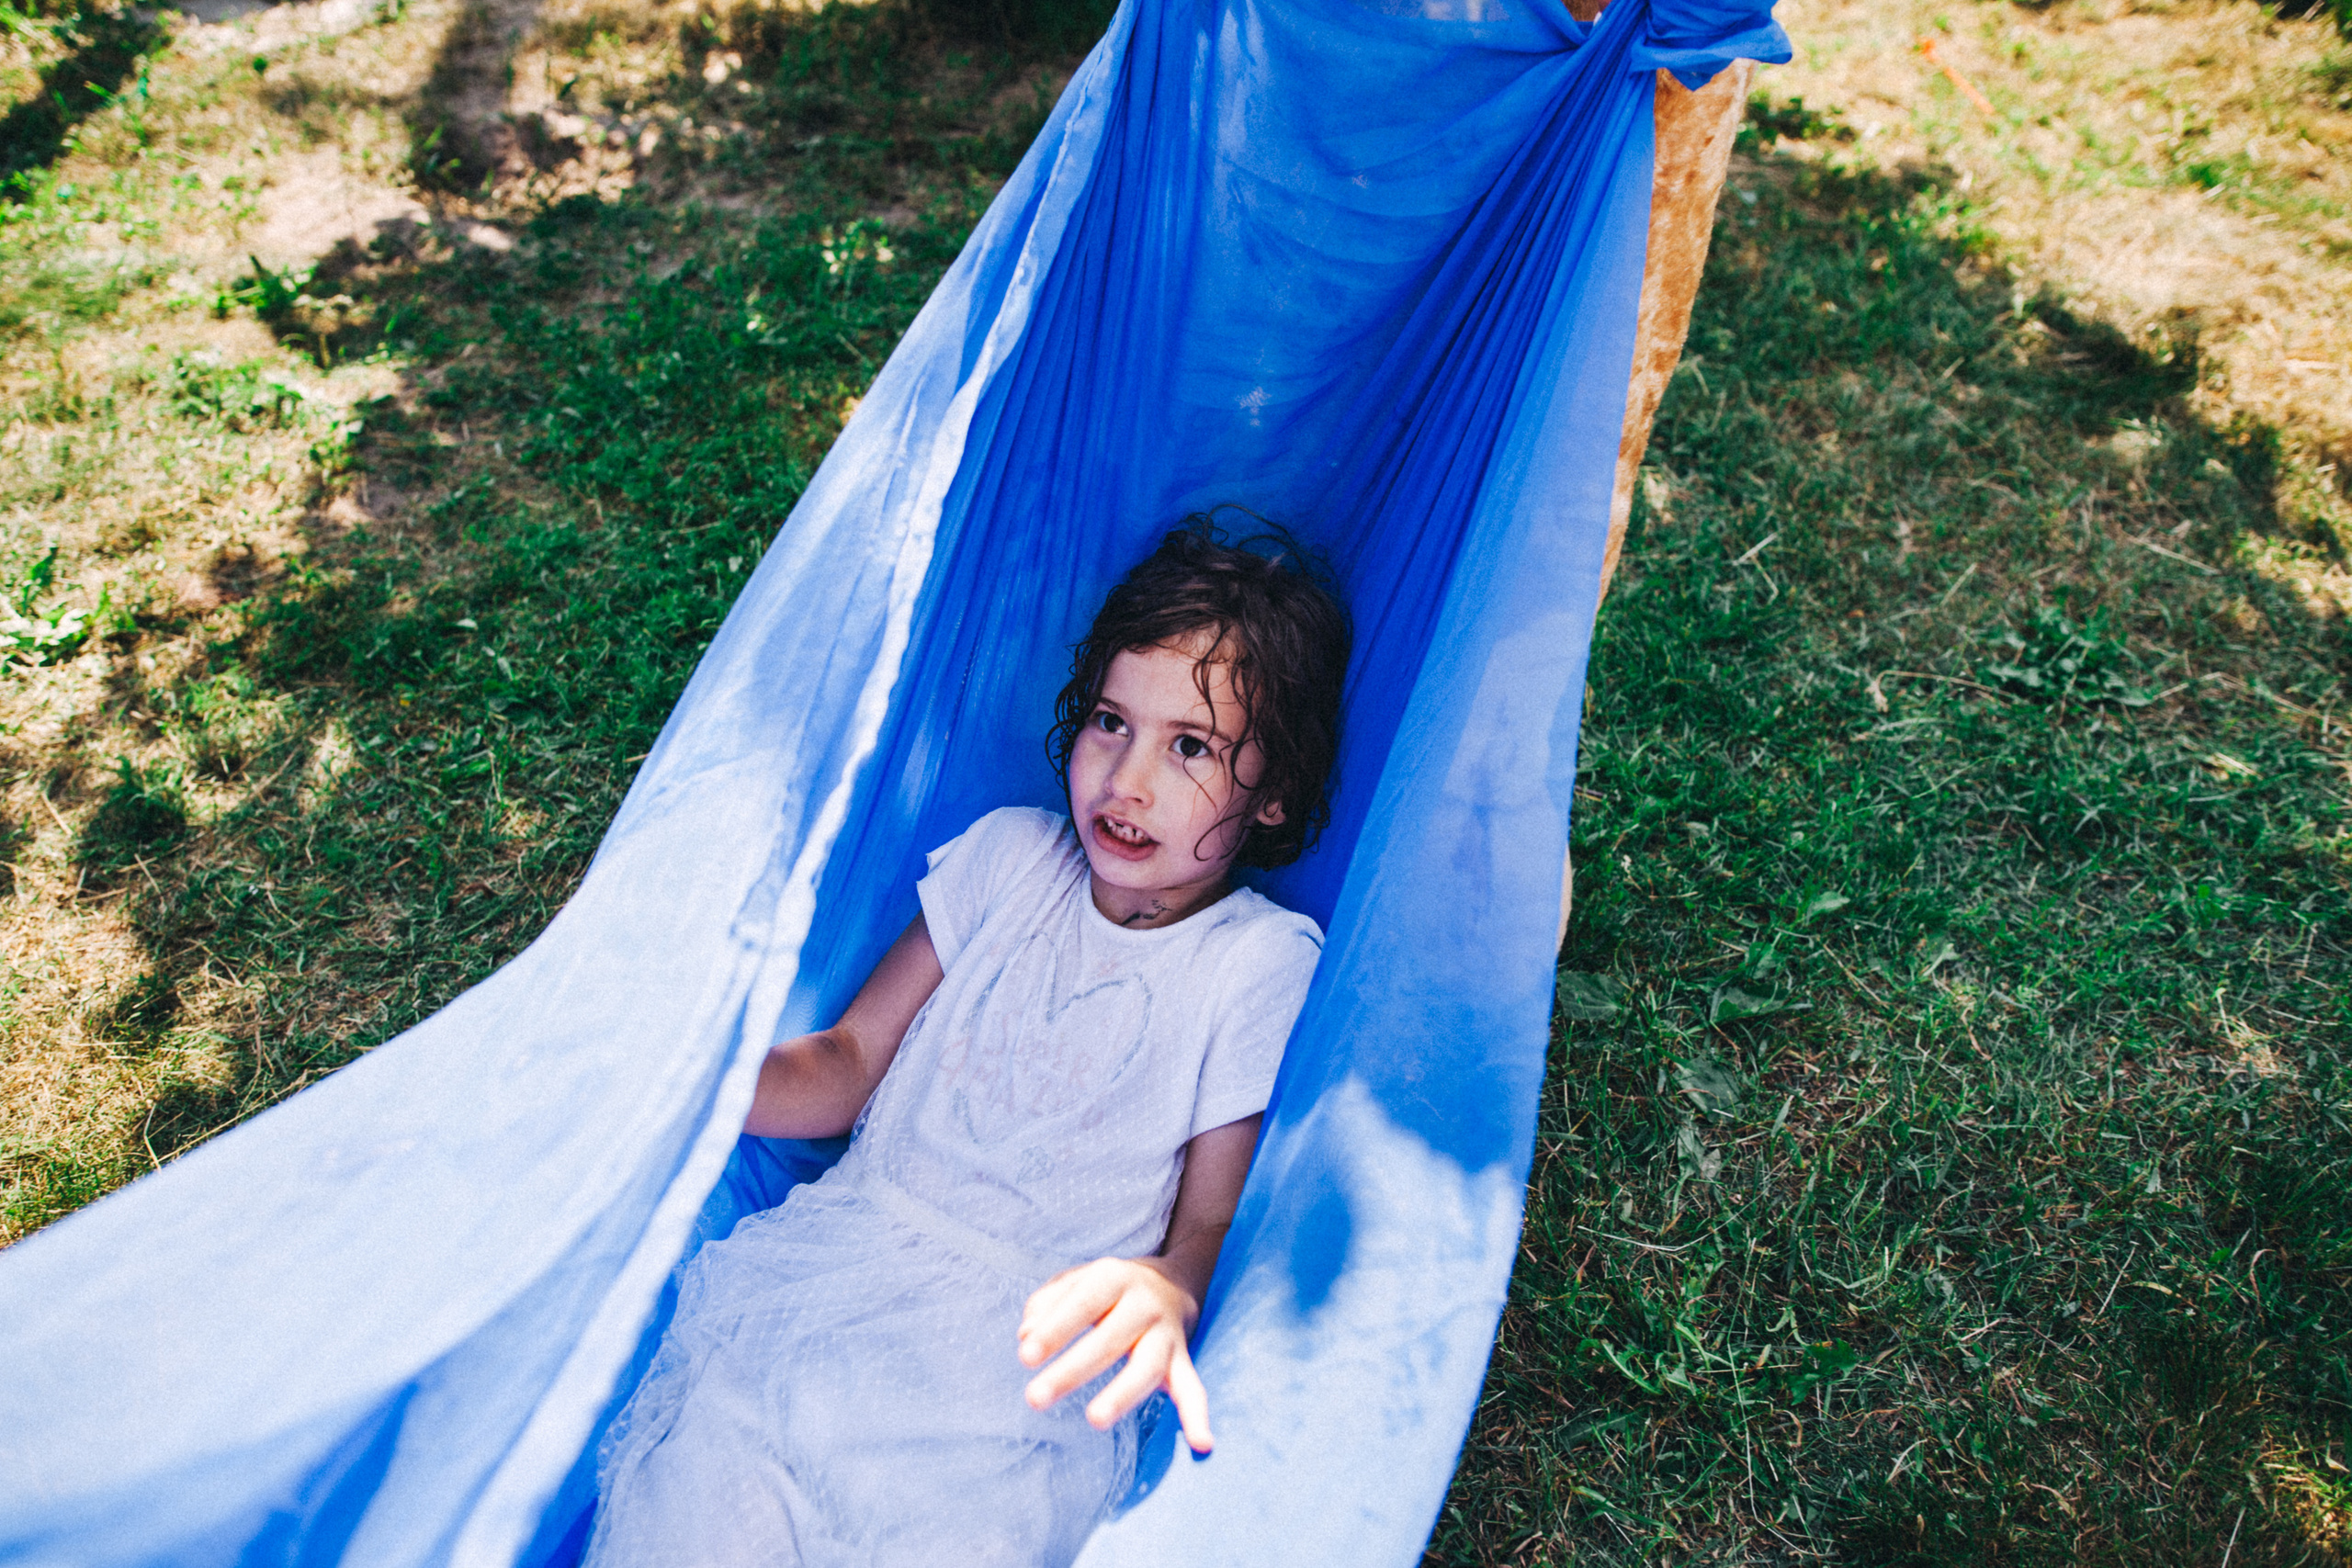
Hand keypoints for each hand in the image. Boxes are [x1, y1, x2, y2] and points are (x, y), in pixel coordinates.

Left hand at [1017, 1256, 1215, 1452]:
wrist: (1172, 1282)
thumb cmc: (1107, 1288)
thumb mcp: (1075, 1281)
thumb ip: (1047, 1303)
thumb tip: (1026, 1335)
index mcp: (1114, 1278)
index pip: (1083, 1303)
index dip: (1055, 1330)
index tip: (1025, 1357)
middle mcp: (1145, 1304)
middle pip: (1110, 1339)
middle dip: (1072, 1370)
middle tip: (1035, 1398)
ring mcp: (1166, 1335)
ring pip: (1147, 1367)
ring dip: (1122, 1394)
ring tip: (1095, 1420)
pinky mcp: (1182, 1362)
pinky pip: (1193, 1390)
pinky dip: (1197, 1417)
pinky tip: (1201, 1445)